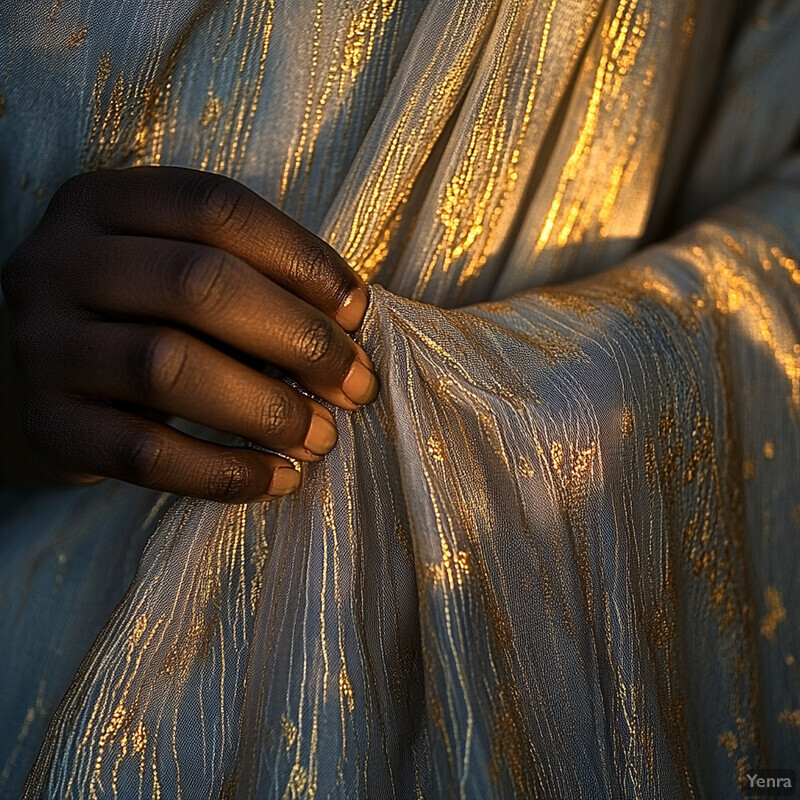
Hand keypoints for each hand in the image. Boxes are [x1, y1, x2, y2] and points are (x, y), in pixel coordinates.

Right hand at [0, 167, 377, 501]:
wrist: (39, 382)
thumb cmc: (139, 318)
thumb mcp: (178, 274)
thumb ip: (251, 282)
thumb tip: (349, 325)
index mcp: (103, 201)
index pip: (217, 207)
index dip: (301, 257)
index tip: (358, 312)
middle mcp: (57, 261)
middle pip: (198, 284)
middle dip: (299, 338)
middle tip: (356, 385)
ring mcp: (41, 343)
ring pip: (167, 366)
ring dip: (266, 408)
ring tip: (322, 437)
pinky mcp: (45, 423)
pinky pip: (143, 453)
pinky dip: (222, 472)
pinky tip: (276, 479)